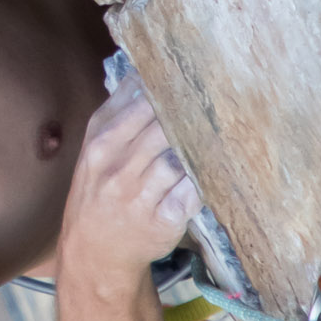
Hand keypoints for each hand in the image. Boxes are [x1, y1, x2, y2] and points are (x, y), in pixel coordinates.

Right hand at [56, 75, 200, 281]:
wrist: (94, 250)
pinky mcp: (163, 219)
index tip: (194, 77)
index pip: (140, 102)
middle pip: (164, 125)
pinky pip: (193, 191)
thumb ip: (117, 111)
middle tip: (220, 99)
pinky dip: (206, 178)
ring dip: (202, 145)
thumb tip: (142, 71)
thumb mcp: (95, 148)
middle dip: (191, 114)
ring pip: (180, 157)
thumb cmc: (98, 191)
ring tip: (225, 129)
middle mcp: (117, 164)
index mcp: (101, 140)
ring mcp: (139, 193)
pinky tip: (218, 168)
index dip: (170, 88)